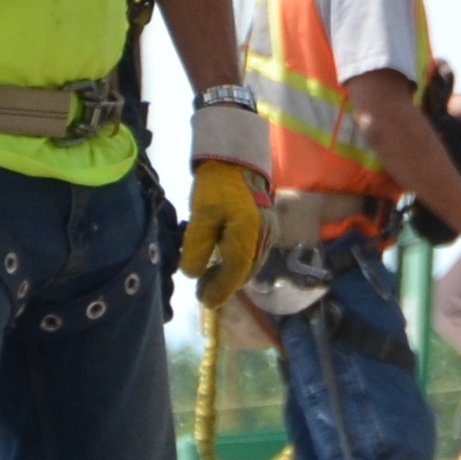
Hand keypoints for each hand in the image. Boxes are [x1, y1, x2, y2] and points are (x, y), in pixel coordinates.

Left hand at [182, 158, 268, 310]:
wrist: (237, 158)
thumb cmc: (217, 185)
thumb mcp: (201, 213)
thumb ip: (196, 245)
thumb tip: (192, 274)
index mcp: (248, 234)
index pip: (235, 272)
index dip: (219, 289)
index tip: (204, 301)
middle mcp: (264, 237)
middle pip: (245, 271)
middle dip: (224, 285)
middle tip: (202, 291)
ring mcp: (269, 232)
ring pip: (250, 264)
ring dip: (231, 276)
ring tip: (208, 278)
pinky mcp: (267, 227)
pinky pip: (253, 254)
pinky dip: (237, 264)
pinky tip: (221, 260)